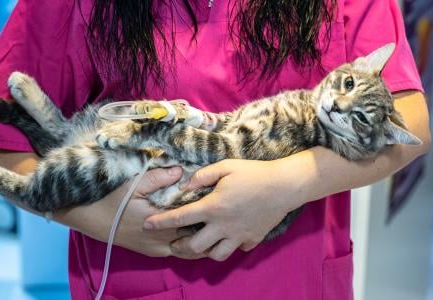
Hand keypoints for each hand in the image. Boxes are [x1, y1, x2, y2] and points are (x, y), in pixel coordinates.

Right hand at [56, 167, 205, 258]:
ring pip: (191, 247)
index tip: (213, 195)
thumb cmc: (115, 200)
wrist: (95, 220)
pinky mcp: (156, 253)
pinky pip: (180, 253)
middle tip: (217, 208)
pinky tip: (197, 232)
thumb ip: (158, 177)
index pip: (192, 216)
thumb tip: (180, 170)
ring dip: (201, 236)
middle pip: (196, 233)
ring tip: (211, 222)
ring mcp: (160, 249)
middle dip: (207, 222)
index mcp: (161, 221)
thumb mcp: (135, 184)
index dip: (206, 207)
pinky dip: (191, 245)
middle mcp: (163, 239)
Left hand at [143, 160, 304, 260]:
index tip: (147, 224)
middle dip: (180, 246)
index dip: (160, 222)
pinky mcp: (252, 239)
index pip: (180, 218)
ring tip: (199, 243)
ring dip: (204, 251)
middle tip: (174, 241)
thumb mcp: (225, 167)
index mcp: (214, 207)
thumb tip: (183, 185)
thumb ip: (202, 176)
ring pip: (215, 255)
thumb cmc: (254, 173)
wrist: (285, 186)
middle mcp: (223, 226)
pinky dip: (229, 246)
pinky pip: (236, 250)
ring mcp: (238, 235)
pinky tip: (226, 237)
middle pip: (194, 246)